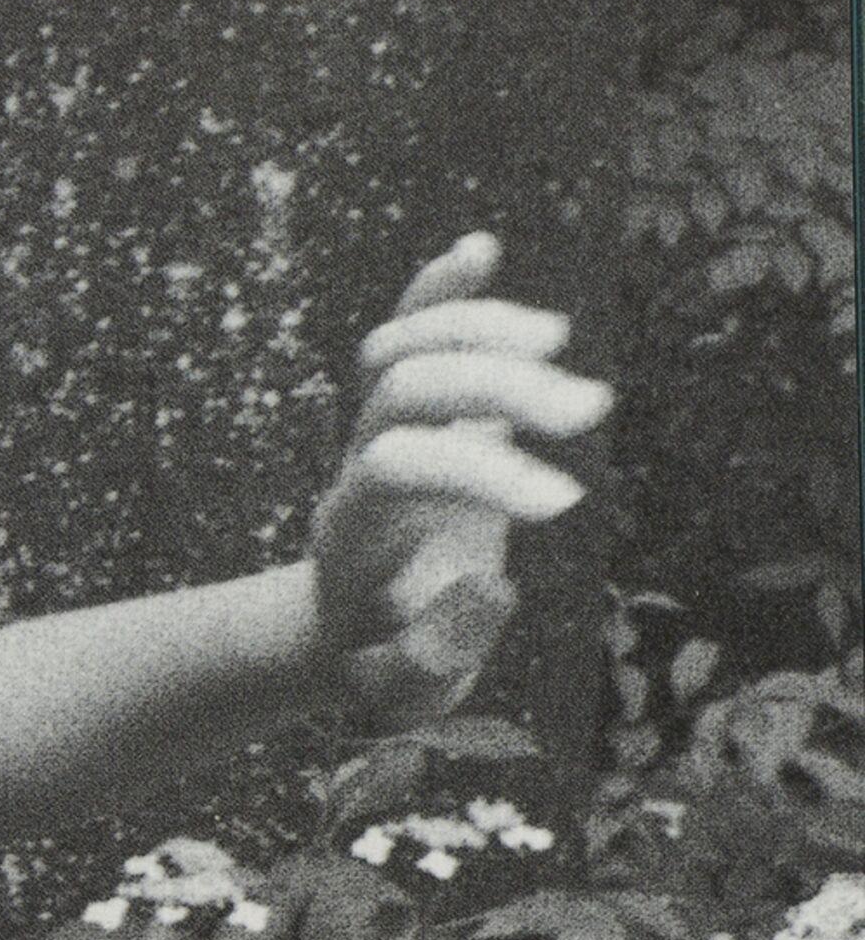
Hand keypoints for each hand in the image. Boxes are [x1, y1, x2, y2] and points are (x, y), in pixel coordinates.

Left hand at [308, 232, 614, 702]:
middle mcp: (356, 467)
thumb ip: (439, 655)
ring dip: (481, 329)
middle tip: (592, 410)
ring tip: (559, 341)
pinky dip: (440, 290)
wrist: (347, 633)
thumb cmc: (384, 665)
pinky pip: (405, 333)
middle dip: (496, 386)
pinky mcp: (408, 409)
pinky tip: (479, 247)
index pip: (400, 467)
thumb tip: (492, 587)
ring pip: (401, 348)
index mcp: (354, 535)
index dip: (480, 469)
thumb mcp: (409, 691)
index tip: (566, 501)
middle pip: (403, 389)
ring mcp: (377, 430)